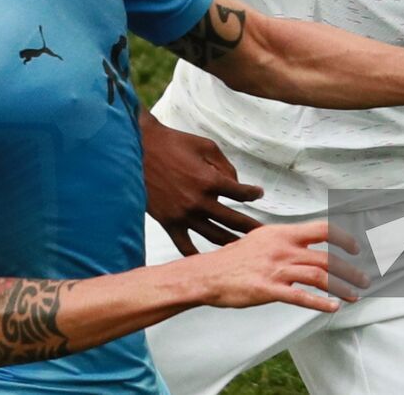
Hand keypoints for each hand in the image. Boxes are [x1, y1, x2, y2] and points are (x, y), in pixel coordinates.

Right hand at [141, 114, 263, 255]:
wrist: (140, 149)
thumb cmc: (174, 143)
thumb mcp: (206, 146)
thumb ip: (225, 165)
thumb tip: (235, 182)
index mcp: (210, 180)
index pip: (241, 194)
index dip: (253, 194)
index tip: (257, 194)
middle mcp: (199, 201)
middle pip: (233, 220)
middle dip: (251, 227)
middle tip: (264, 234)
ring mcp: (183, 214)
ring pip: (214, 236)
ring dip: (231, 242)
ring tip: (244, 248)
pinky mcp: (168, 222)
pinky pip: (184, 245)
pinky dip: (195, 255)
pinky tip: (206, 261)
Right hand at [193, 221, 367, 312]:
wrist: (209, 274)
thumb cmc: (233, 259)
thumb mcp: (262, 238)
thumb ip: (284, 240)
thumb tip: (304, 242)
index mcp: (282, 234)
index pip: (322, 229)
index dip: (344, 238)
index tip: (356, 248)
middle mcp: (283, 249)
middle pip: (326, 257)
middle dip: (350, 270)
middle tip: (363, 279)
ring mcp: (276, 269)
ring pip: (319, 277)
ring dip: (342, 287)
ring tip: (354, 295)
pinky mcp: (268, 290)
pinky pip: (301, 297)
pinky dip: (321, 303)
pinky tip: (332, 307)